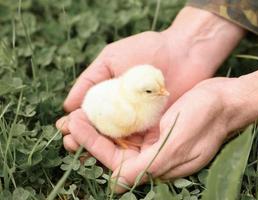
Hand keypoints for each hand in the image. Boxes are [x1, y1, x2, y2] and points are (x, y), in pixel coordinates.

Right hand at [57, 6, 244, 151]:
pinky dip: (124, 150)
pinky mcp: (155, 129)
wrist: (184, 51)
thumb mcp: (111, 59)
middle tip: (71, 143)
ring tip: (84, 152)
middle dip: (83, 139)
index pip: (87, 115)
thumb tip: (68, 105)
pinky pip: (137, 143)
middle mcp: (121, 113)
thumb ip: (90, 80)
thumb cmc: (146, 49)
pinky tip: (111, 156)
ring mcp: (138, 123)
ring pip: (115, 141)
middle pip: (98, 132)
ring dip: (98, 149)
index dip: (75, 123)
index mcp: (107, 97)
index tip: (65, 127)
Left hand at [65, 64, 257, 193]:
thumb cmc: (205, 119)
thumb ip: (149, 166)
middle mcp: (153, 158)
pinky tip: (103, 108)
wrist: (225, 101)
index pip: (116, 163)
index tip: (76, 126)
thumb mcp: (177, 144)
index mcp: (157, 166)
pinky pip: (130, 129)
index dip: (93, 147)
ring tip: (79, 114)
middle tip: (70, 121)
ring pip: (119, 141)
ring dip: (99, 128)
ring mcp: (155, 144)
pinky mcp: (157, 130)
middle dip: (90, 138)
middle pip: (113, 153)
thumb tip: (116, 184)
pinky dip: (114, 120)